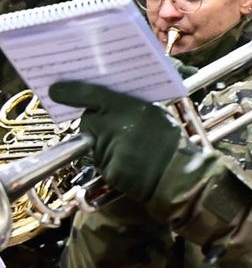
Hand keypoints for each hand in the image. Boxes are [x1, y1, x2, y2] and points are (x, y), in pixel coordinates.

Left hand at [48, 81, 186, 206]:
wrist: (180, 176)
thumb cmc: (171, 144)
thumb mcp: (155, 114)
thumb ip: (130, 106)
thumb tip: (105, 100)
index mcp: (128, 106)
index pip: (91, 94)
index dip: (72, 92)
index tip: (56, 91)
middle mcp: (114, 124)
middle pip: (90, 120)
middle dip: (98, 124)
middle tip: (119, 130)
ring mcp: (108, 147)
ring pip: (94, 142)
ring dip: (104, 144)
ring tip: (131, 150)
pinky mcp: (106, 167)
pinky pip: (101, 160)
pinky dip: (110, 161)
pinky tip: (128, 163)